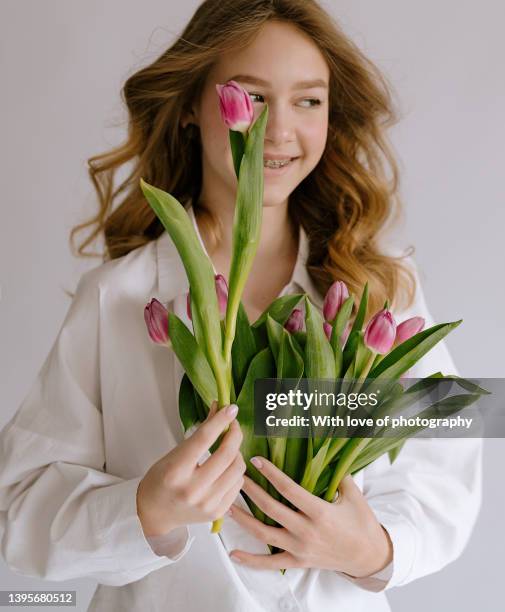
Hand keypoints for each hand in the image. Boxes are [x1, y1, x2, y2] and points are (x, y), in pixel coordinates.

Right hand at [136, 401, 245, 536]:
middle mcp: (192, 489)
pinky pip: (238, 484)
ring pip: (237, 469)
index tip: (231, 409)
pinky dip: (235, 470)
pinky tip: (226, 467)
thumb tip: (217, 408)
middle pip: (226, 454)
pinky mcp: (217, 512)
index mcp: (176, 471)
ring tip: (228, 449)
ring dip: (237, 453)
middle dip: (234, 434)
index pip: (204, 439)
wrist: (154, 513)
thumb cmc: (161, 479)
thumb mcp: (175, 453)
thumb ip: (199, 433)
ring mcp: (206, 503)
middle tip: (232, 426)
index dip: (220, 420)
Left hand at [228, 457, 392, 576]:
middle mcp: (307, 531)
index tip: (256, 460)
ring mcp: (300, 548)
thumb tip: (328, 451)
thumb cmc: (362, 523)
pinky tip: (233, 553)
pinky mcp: (298, 561)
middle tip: (236, 474)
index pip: (289, 489)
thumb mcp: (354, 495)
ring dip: (244, 519)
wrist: (369, 556)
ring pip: (264, 534)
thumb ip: (339, 474)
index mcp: (320, 512)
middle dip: (251, 491)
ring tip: (226, 505)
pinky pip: (270, 563)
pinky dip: (250, 560)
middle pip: (271, 508)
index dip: (271, 473)